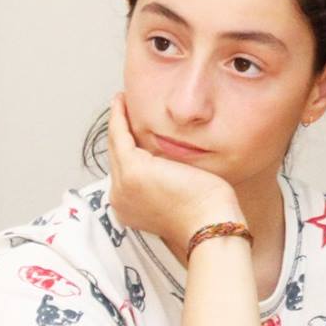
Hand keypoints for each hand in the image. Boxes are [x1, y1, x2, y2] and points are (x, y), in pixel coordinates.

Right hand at [105, 94, 243, 246]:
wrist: (209, 224)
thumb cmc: (206, 212)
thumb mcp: (178, 194)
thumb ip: (167, 179)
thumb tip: (171, 162)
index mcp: (130, 207)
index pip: (124, 170)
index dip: (126, 146)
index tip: (130, 127)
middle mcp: (120, 198)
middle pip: (117, 156)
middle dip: (118, 130)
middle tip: (122, 107)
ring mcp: (123, 185)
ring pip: (116, 144)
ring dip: (116, 120)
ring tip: (121, 102)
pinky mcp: (133, 170)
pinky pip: (120, 136)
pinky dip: (119, 117)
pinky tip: (121, 102)